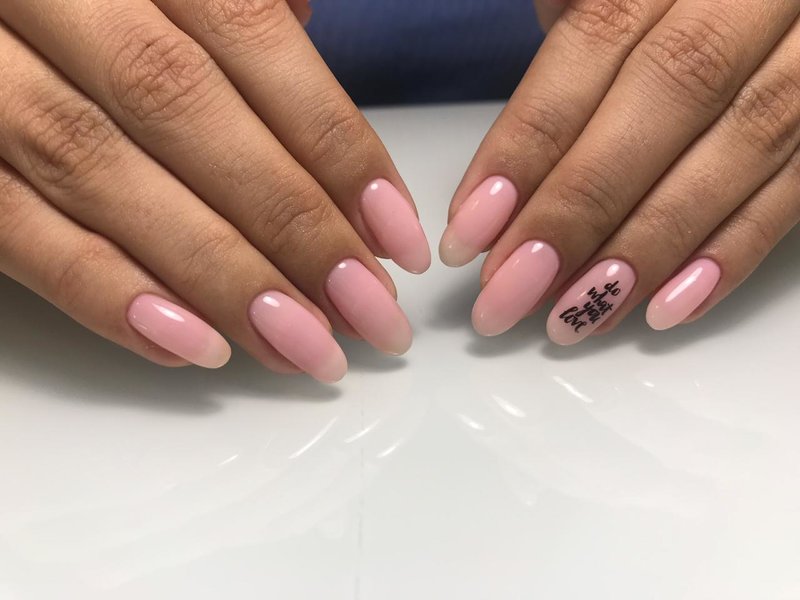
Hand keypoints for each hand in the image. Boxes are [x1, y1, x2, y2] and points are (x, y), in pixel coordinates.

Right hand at [0, 0, 430, 381]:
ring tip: (302, 347)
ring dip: (216, 278)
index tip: (396, 237)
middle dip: (289, 227)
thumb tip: (307, 39)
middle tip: (367, 313)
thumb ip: (236, 0)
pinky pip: (14, 229)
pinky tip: (192, 346)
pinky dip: (105, 293)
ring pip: (100, 175)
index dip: (333, 144)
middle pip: (183, 113)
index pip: (249, 38)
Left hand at [442, 0, 799, 343]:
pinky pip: (799, 183)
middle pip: (666, 98)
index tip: (471, 230)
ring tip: (574, 316)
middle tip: (509, 293)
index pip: (595, 43)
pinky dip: (733, 251)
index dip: (528, 143)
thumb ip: (569, 36)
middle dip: (578, 210)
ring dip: (648, 247)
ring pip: (741, 146)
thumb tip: (504, 172)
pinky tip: (668, 307)